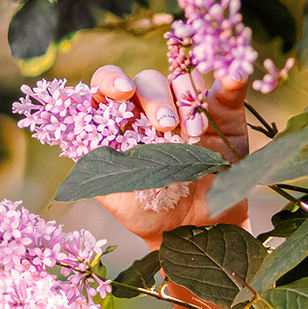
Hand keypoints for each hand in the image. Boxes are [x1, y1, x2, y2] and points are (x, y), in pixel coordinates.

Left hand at [88, 61, 252, 244]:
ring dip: (187, 99)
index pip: (110, 86)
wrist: (195, 233)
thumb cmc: (150, 212)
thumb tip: (73, 141)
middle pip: (148, 81)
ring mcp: (190, 110)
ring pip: (184, 82)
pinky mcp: (224, 117)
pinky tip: (234, 76)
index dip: (111, 80)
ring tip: (194, 133)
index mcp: (123, 121)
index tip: (119, 91)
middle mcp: (154, 109)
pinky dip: (233, 80)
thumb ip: (95, 168)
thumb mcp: (116, 196)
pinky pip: (227, 91)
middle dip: (154, 98)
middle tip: (164, 126)